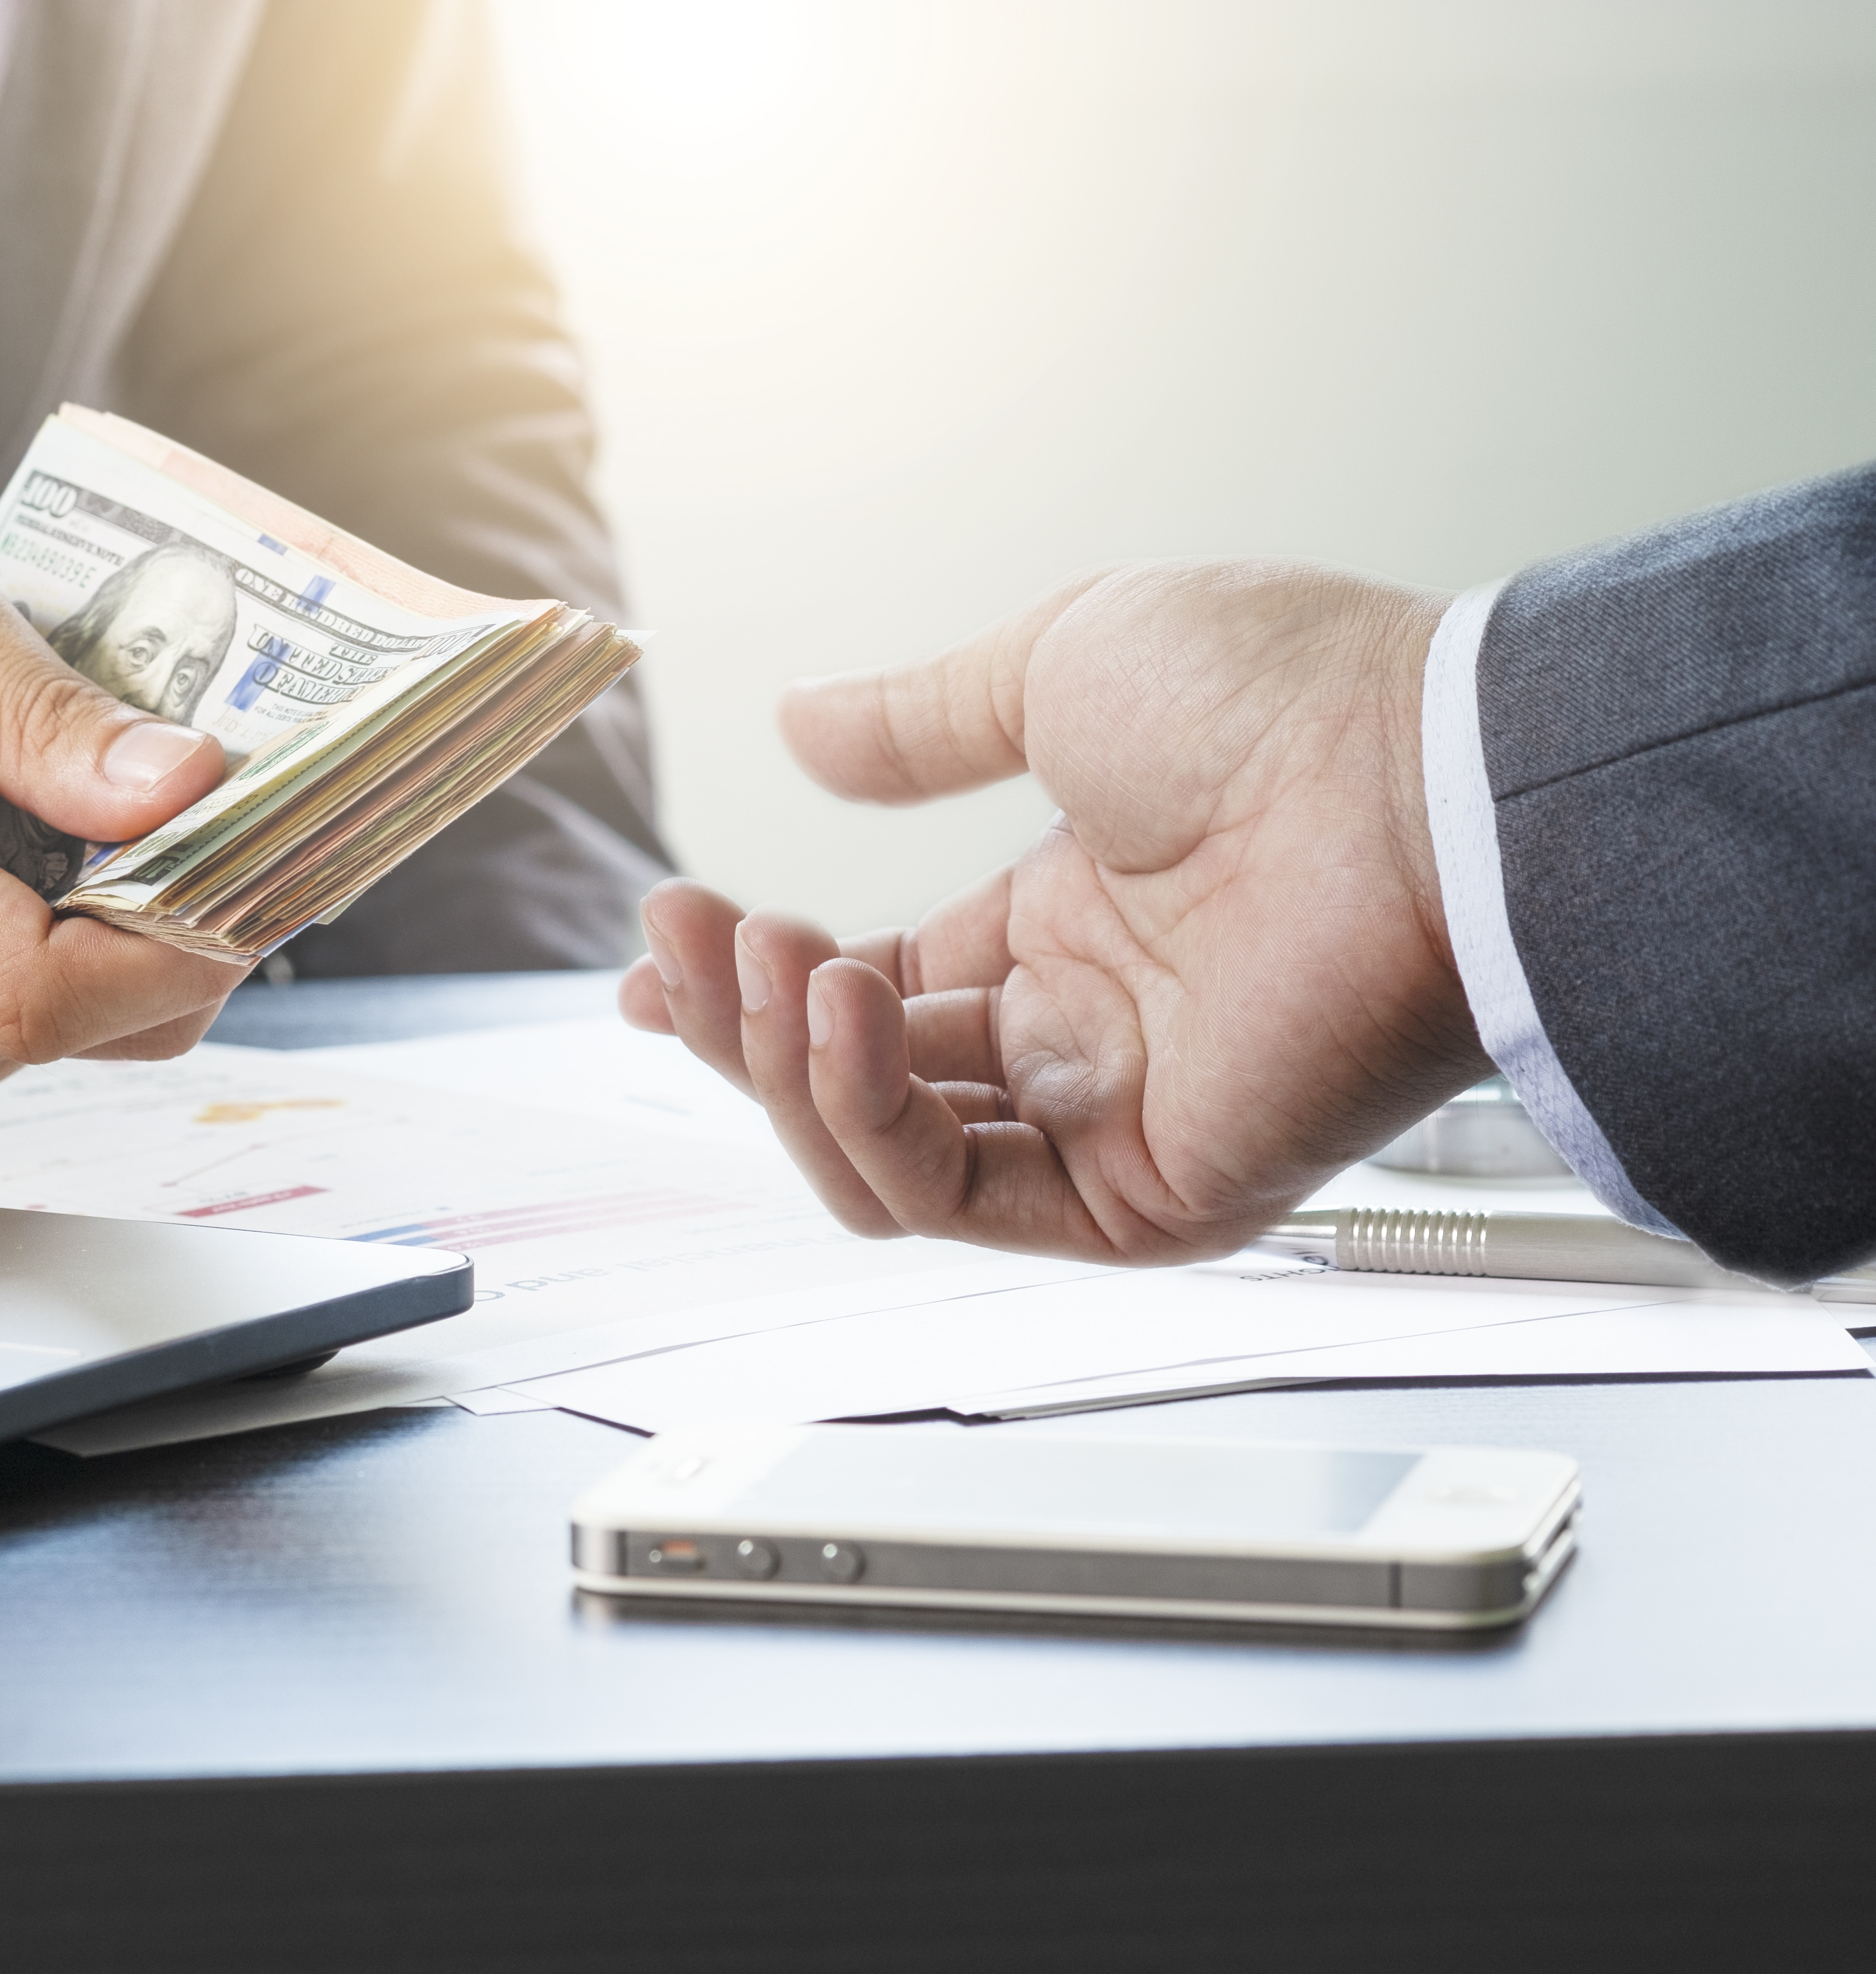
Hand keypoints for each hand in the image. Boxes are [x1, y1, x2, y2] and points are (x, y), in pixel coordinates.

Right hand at [0, 527, 242, 1120]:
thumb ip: (39, 707)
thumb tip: (183, 785)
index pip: (42, 992)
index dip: (177, 936)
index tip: (242, 842)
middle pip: (87, 1025)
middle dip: (181, 919)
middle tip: (199, 794)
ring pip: (76, 1036)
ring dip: (124, 931)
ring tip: (82, 806)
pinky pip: (27, 1031)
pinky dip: (70, 952)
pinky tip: (29, 857)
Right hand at [619, 560, 1489, 1260]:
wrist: (1420, 776)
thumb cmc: (1286, 702)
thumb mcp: (1056, 666)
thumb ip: (915, 719)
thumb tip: (797, 720)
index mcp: (1059, 932)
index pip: (868, 999)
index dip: (751, 986)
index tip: (659, 952)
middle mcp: (1075, 1041)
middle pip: (850, 1084)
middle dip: (739, 1017)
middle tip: (686, 938)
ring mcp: (1105, 1124)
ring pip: (880, 1160)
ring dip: (785, 1064)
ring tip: (772, 960)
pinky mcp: (1140, 1197)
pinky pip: (956, 1201)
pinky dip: (868, 1118)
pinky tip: (841, 1013)